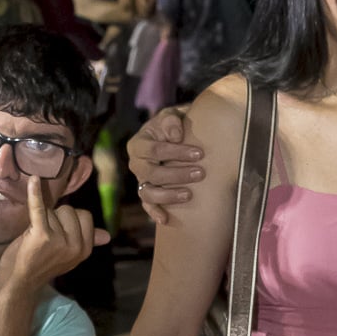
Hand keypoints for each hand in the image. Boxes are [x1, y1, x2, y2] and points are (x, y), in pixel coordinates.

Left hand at [0, 176, 108, 289]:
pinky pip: (39, 207)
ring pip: (53, 210)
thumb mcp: (69, 255)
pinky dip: (35, 193)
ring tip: (35, 236)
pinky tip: (33, 180)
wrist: (19, 282)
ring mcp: (59, 241)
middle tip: (45, 236)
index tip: (59, 232)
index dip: (69, 219)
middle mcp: (75, 246)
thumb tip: (107, 236)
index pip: (84, 216)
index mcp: (85, 249)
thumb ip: (87, 241)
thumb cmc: (42, 264)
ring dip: (42, 219)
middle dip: (55, 217)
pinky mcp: (41, 235)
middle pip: (69, 210)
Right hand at [127, 107, 201, 223]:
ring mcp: (140, 180)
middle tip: (201, 173)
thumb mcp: (171, 116)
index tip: (200, 154)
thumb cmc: (174, 126)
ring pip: (148, 193)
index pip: (154, 149)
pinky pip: (148, 206)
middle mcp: (136, 164)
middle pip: (152, 173)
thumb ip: (171, 120)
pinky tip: (165, 220)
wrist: (174, 137)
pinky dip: (154, 213)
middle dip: (177, 174)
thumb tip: (176, 136)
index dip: (176, 152)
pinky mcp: (147, 193)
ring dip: (168, 195)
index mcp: (138, 144)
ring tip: (189, 194)